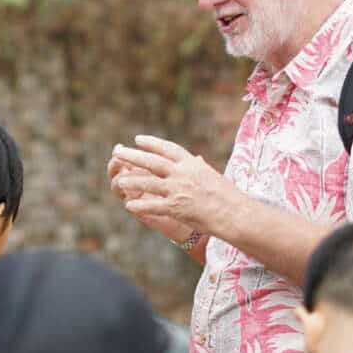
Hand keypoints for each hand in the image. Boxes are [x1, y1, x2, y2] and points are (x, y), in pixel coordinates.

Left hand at [110, 134, 238, 235]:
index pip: (167, 148)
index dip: (151, 143)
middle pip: (152, 162)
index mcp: (191, 164)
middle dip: (133, 156)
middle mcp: (182, 173)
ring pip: (148, 182)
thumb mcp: (212, 175)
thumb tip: (196, 159)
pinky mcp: (176, 207)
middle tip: (118, 151)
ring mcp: (178, 189)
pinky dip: (140, 205)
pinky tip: (129, 205)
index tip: (138, 139)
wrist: (235, 213)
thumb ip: (199, 167)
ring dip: (132, 181)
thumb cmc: (227, 196)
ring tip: (120, 180)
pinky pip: (153, 205)